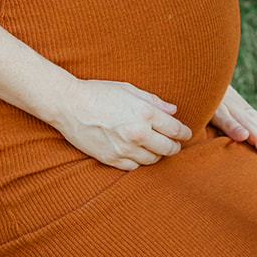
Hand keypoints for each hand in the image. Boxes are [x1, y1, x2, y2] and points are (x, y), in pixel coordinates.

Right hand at [53, 79, 191, 169]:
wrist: (70, 105)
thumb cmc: (100, 92)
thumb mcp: (129, 90)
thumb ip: (154, 102)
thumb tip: (173, 111)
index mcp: (145, 113)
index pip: (175, 129)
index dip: (184, 133)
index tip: (186, 134)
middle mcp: (138, 133)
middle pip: (167, 149)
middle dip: (174, 147)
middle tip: (175, 145)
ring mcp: (124, 148)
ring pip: (152, 160)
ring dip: (157, 155)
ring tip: (156, 149)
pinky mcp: (111, 159)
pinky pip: (133, 167)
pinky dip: (138, 162)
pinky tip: (137, 154)